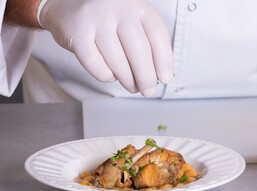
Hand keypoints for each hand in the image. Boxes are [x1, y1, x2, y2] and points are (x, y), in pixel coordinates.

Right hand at [37, 0, 173, 96]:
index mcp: (137, 4)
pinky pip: (96, 65)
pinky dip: (106, 76)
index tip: (164, 78)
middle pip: (139, 51)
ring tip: (131, 86)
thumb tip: (159, 74)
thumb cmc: (106, 17)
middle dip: (146, 78)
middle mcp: (118, 8)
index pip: (158, 35)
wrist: (66, 3)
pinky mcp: (77, 34)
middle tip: (148, 90)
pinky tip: (110, 75)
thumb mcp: (131, 19)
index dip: (164, 61)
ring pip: (118, 61)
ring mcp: (96, 19)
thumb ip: (146, 40)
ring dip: (128, 80)